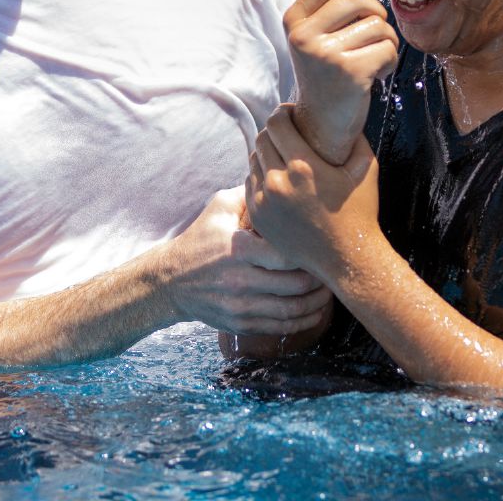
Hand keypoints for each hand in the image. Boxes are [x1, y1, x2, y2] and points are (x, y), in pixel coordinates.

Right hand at [163, 186, 331, 335]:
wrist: (170, 281)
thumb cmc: (200, 239)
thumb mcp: (218, 208)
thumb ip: (249, 193)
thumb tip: (279, 176)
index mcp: (238, 249)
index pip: (287, 255)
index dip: (309, 254)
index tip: (320, 247)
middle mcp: (240, 280)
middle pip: (296, 286)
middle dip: (320, 281)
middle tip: (332, 270)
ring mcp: (240, 306)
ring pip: (292, 311)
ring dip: (316, 304)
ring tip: (328, 293)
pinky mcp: (240, 324)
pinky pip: (280, 328)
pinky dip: (302, 322)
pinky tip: (314, 312)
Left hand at [246, 104, 381, 280]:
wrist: (347, 260)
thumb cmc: (360, 213)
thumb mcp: (366, 169)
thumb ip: (355, 138)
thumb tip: (343, 116)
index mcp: (303, 167)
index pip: (276, 123)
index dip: (283, 113)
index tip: (292, 113)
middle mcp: (277, 182)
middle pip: (261, 139)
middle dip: (274, 131)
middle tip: (288, 133)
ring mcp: (264, 201)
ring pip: (253, 160)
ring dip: (266, 153)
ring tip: (283, 156)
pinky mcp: (257, 217)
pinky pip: (249, 183)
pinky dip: (261, 176)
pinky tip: (277, 178)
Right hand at [284, 0, 398, 163]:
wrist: (321, 124)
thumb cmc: (326, 73)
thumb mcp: (320, 34)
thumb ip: (332, 2)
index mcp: (294, 20)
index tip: (362, 6)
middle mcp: (303, 35)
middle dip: (376, 13)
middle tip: (373, 35)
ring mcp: (324, 54)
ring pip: (378, 25)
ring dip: (387, 41)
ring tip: (373, 59)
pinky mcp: (349, 73)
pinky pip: (388, 49)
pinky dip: (390, 61)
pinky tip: (376, 74)